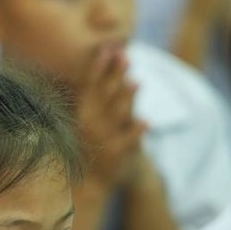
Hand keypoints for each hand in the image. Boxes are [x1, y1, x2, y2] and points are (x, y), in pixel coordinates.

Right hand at [74, 45, 145, 187]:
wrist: (92, 181)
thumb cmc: (96, 140)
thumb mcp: (91, 115)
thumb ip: (98, 90)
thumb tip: (107, 59)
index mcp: (83, 111)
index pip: (90, 85)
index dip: (99, 67)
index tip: (107, 49)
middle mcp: (91, 122)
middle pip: (105, 94)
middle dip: (115, 75)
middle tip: (125, 56)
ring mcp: (102, 137)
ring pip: (117, 114)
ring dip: (127, 99)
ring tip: (137, 83)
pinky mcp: (116, 153)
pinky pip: (126, 140)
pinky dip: (136, 131)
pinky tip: (147, 122)